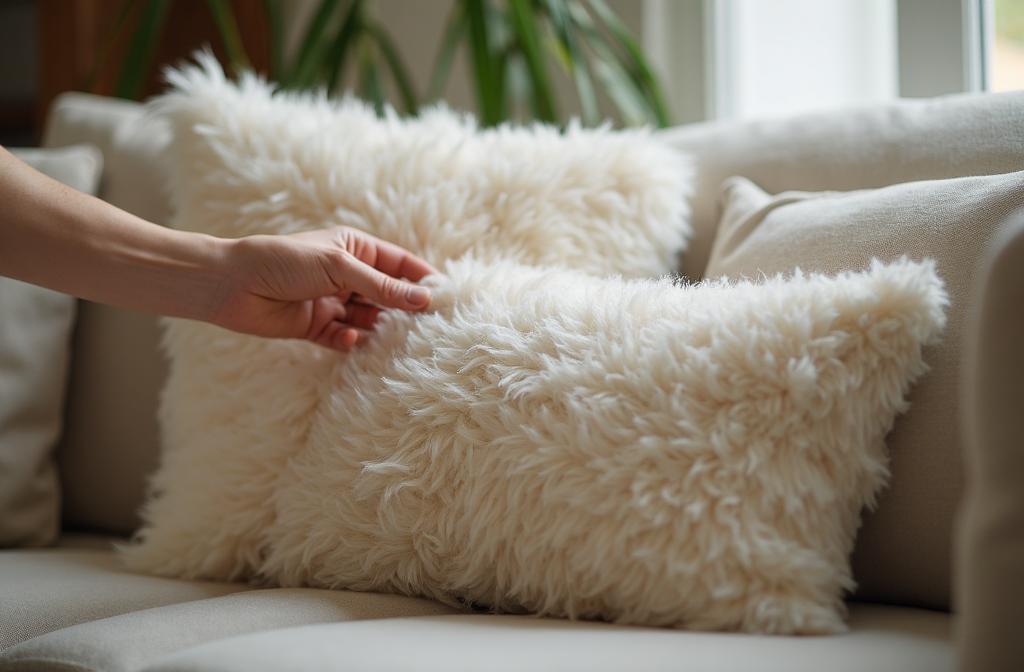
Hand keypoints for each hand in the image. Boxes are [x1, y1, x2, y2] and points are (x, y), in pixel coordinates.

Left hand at [213, 227, 436, 350]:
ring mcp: (332, 302)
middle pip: (387, 295)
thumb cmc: (282, 261)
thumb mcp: (338, 267)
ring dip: (377, 329)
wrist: (230, 285)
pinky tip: (347, 341)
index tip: (445, 297)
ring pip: (368, 320)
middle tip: (424, 326)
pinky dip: (349, 342)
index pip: (399, 264)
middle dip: (402, 309)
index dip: (421, 279)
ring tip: (387, 337)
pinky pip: (344, 339)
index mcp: (354, 249)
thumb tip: (423, 298)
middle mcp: (346, 275)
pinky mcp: (316, 327)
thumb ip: (381, 286)